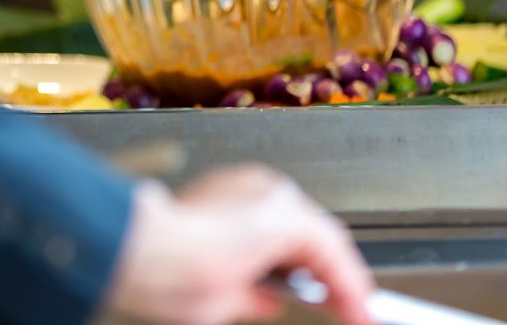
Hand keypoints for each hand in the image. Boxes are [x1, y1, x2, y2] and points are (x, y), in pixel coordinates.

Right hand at [108, 167, 372, 324]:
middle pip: (305, 237)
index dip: (307, 273)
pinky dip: (348, 281)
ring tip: (362, 313)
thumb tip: (267, 300)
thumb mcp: (211, 292)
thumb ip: (245, 292)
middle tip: (351, 310)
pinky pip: (330, 248)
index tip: (326, 301)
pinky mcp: (284, 212)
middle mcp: (249, 192)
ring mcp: (266, 196)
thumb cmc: (158, 270)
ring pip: (319, 240)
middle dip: (328, 277)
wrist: (144, 254)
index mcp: (225, 205)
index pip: (279, 238)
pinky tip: (360, 308)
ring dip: (341, 279)